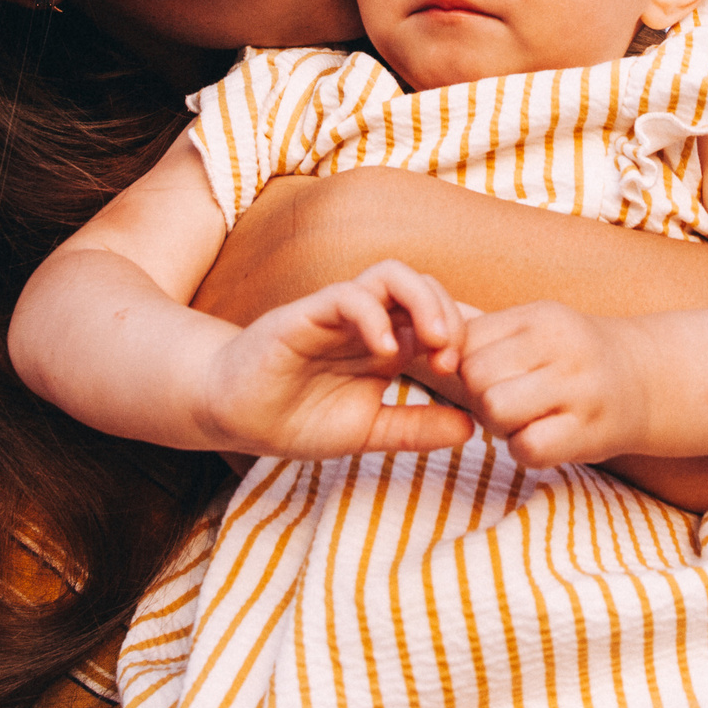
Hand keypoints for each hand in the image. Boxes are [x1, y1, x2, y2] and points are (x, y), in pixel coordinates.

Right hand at [196, 260, 477, 458]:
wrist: (235, 416)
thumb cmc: (297, 419)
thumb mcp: (369, 433)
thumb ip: (416, 428)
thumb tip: (472, 428)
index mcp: (388, 345)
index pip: (440, 318)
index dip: (463, 340)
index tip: (469, 382)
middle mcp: (369, 321)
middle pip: (424, 286)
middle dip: (451, 315)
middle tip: (452, 359)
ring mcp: (339, 313)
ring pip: (391, 275)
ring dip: (423, 300)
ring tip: (433, 342)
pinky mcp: (307, 313)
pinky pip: (347, 295)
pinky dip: (374, 315)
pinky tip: (386, 351)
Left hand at [455, 301, 650, 467]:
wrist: (649, 381)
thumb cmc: (573, 358)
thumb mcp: (534, 327)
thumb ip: (480, 328)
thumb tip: (412, 322)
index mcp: (540, 316)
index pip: (467, 342)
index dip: (465, 367)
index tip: (490, 377)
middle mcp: (561, 345)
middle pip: (476, 378)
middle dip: (480, 398)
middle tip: (508, 403)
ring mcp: (579, 388)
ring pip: (495, 410)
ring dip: (500, 426)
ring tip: (524, 420)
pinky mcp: (590, 431)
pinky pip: (528, 448)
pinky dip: (526, 451)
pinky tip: (544, 439)